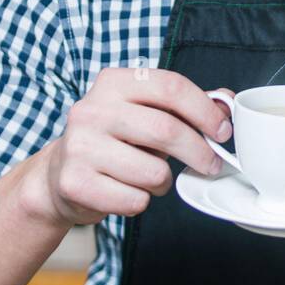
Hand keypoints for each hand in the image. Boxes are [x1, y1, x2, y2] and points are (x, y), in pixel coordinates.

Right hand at [27, 68, 233, 226]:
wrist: (58, 176)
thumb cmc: (113, 141)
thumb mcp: (143, 113)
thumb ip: (184, 106)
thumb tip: (226, 103)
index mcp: (113, 83)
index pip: (171, 87)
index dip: (205, 111)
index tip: (223, 131)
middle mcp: (92, 109)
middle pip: (166, 130)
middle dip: (199, 152)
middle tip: (211, 164)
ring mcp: (80, 146)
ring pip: (153, 172)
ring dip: (164, 182)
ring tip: (150, 177)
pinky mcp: (75, 182)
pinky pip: (134, 199)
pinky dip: (142, 201)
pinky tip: (127, 191)